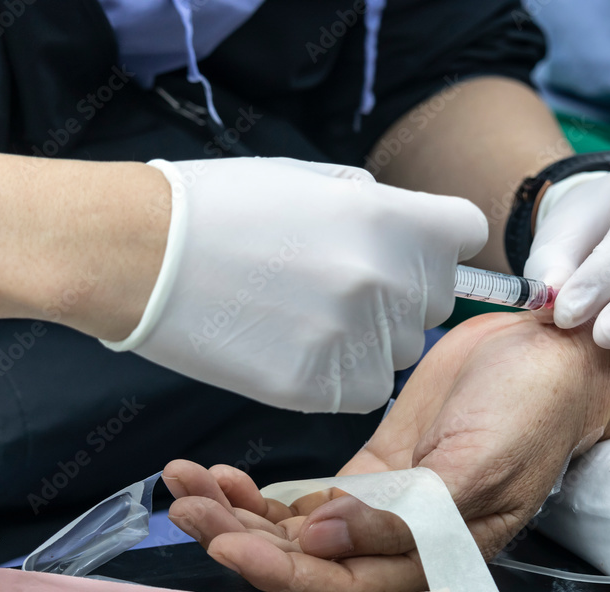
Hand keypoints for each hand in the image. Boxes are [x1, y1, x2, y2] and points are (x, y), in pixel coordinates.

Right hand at [102, 157, 487, 412]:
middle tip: (342, 283)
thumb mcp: (315, 183)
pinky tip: (296, 347)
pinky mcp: (321, 386)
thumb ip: (381, 212)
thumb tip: (417, 238)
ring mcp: (356, 337)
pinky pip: (364, 389)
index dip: (443, 240)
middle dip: (403, 292)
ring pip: (400, 351)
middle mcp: (387, 279)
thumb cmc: (222, 207)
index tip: (420, 249)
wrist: (142, 253)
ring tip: (307, 315)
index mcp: (392, 218)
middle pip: (438, 299)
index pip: (467, 232)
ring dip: (371, 339)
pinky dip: (341, 375)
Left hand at [163, 312, 609, 591]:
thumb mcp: (477, 463)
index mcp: (435, 556)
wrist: (551, 352)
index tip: (225, 538)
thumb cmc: (534, 409)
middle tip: (184, 504)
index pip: (343, 584)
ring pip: (297, 532)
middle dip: (240, 539)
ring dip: (239, 515)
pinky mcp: (375, 470)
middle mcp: (403, 543)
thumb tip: (324, 540)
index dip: (280, 570)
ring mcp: (383, 506)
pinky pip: (308, 497)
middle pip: (307, 562)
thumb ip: (406, 513)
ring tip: (185, 484)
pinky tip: (224, 477)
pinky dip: (262, 492)